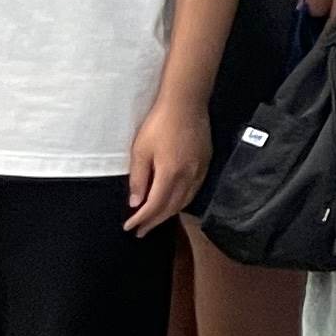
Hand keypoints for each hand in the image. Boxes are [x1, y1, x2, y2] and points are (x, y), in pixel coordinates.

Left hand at [124, 90, 209, 235]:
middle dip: (155, 221)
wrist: (186, 104)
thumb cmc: (158, 125)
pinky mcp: (206, 163)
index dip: (141, 219)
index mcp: (170, 174)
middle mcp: (188, 177)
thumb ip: (138, 179)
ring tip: (156, 220)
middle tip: (141, 231)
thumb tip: (135, 203)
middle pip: (172, 207)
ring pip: (185, 201)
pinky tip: (175, 201)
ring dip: (169, 213)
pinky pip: (194, 190)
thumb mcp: (140, 151)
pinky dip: (182, 201)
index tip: (129, 227)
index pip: (155, 205)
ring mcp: (200, 170)